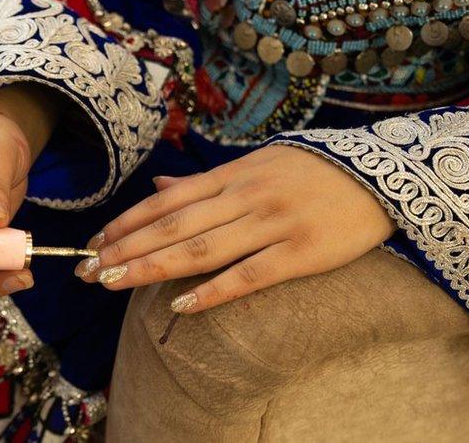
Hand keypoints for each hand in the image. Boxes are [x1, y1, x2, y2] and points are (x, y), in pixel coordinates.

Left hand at [76, 145, 396, 312]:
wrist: (380, 174)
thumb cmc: (313, 171)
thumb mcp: (258, 163)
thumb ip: (208, 181)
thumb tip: (159, 187)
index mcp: (233, 175)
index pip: (167, 201)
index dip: (127, 222)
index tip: (94, 242)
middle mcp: (245, 197)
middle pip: (173, 225)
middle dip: (125, 247)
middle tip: (88, 269)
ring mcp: (271, 224)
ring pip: (200, 248)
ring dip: (152, 266)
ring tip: (114, 282)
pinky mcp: (299, 253)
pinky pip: (249, 275)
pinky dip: (213, 290)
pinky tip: (181, 304)